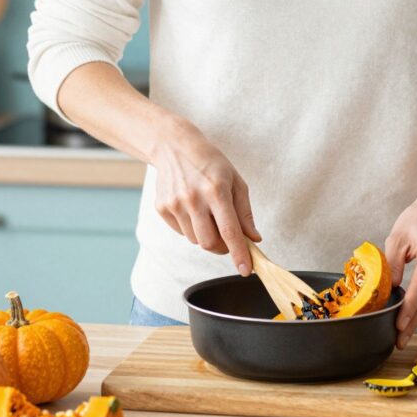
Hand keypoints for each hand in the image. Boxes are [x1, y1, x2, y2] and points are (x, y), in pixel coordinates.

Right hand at [150, 118, 260, 274]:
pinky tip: (192, 208)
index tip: (246, 270)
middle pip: (209, 243)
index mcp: (216, 191)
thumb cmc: (211, 164)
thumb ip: (245, 213)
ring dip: (206, 235)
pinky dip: (191, 228)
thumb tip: (254, 239)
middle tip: (228, 240)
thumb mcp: (236, 182)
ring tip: (208, 214)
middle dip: (222, 248)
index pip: (230, 231)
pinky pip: (181, 232)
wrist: (174, 147)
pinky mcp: (162, 208)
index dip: (239, 253)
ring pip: (195, 240)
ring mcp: (175, 204)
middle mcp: (193, 199)